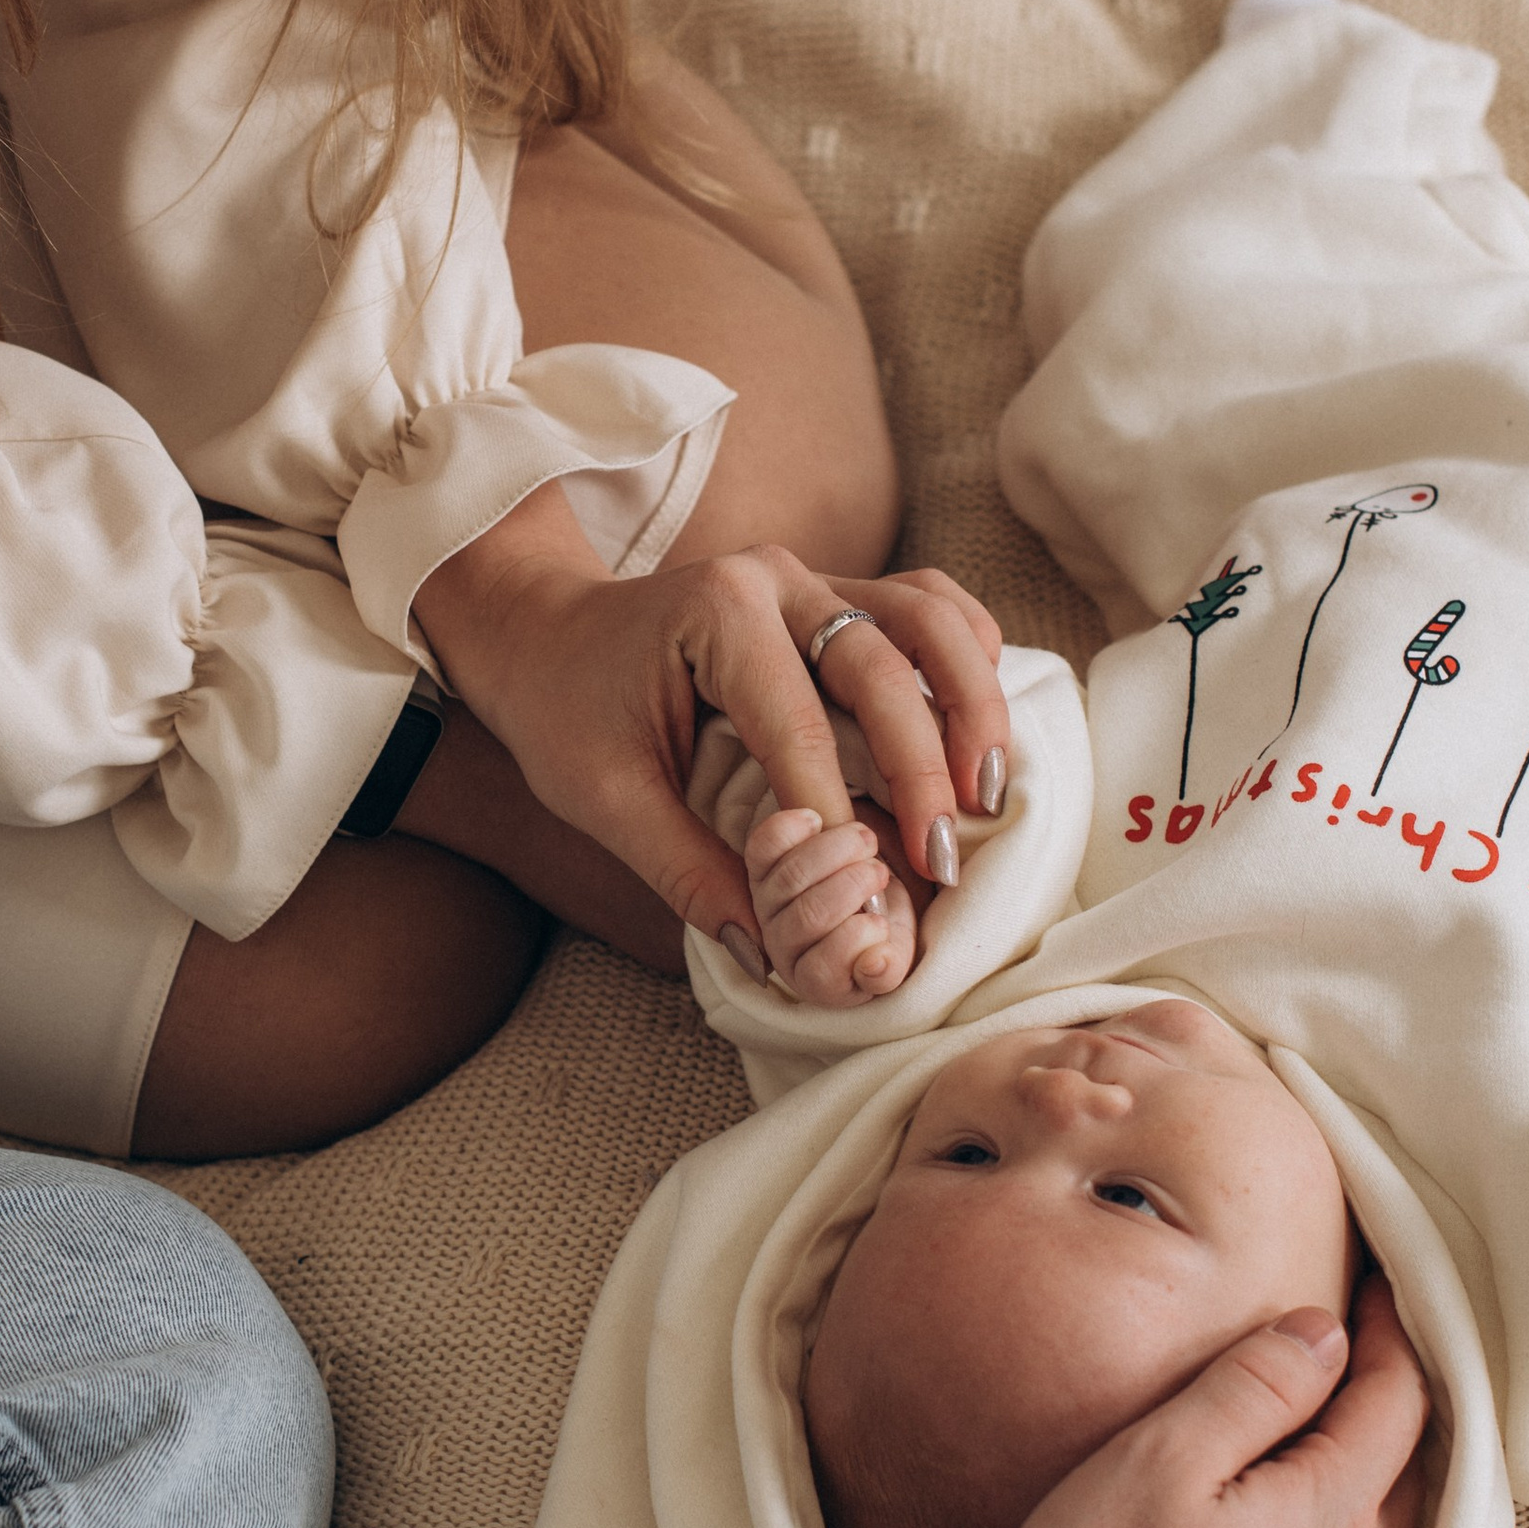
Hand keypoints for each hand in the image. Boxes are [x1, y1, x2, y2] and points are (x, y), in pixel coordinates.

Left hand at [413, 494, 1007, 976]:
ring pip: (928, 619)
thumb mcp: (602, 798)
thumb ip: (685, 870)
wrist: (541, 632)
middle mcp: (774, 577)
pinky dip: (966, 658)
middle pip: (882, 665)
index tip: (874, 892)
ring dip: (971, 704)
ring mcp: (812, 576)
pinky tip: (980, 730)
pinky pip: (926, 608)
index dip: (842, 813)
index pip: (797, 724)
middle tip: (943, 861)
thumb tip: (769, 951)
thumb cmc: (563, 711)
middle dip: (923, 770)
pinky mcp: (834, 591)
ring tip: (987, 793)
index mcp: (714, 613)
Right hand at [985, 1275, 1428, 1527]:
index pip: (1395, 1403)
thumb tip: (1324, 1332)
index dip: (1392, 1334)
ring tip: (1317, 1432)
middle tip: (1356, 1345)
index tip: (1376, 1286)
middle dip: (1383, 1400)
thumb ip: (1253, 1388)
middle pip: (1397, 1471)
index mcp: (1327, 1518)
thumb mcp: (1160, 1460)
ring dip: (1358, 1476)